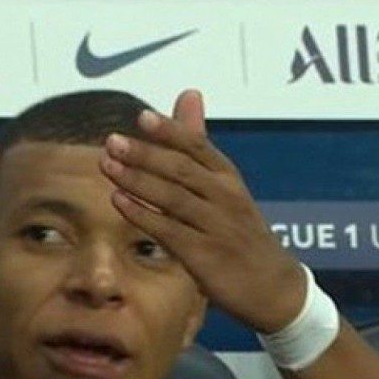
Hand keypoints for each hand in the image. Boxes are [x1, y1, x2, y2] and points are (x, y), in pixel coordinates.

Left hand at [100, 89, 305, 333]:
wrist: (271, 285)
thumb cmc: (238, 230)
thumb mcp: (225, 184)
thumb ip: (197, 144)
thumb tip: (188, 93)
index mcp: (228, 178)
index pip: (198, 147)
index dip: (170, 131)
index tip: (141, 117)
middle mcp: (224, 198)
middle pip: (181, 169)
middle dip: (145, 154)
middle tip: (112, 141)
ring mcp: (215, 227)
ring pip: (172, 198)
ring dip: (137, 180)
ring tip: (107, 165)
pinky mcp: (203, 255)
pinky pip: (167, 230)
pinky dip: (142, 213)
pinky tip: (118, 201)